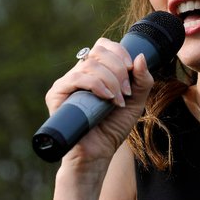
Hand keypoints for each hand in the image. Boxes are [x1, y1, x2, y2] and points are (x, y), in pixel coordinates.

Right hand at [44, 38, 153, 165]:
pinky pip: (76, 78)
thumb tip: (141, 56)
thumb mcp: (136, 101)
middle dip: (119, 69)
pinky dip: (96, 85)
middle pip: (99, 51)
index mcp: (96, 70)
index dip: (120, 53)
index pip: (104, 45)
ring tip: (117, 102)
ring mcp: (67, 82)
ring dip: (111, 81)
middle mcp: (79, 72)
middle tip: (126, 92)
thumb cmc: (113, 128)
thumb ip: (143, 80)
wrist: (97, 154)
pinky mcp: (56, 94)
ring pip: (90, 64)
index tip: (132, 70)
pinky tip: (106, 98)